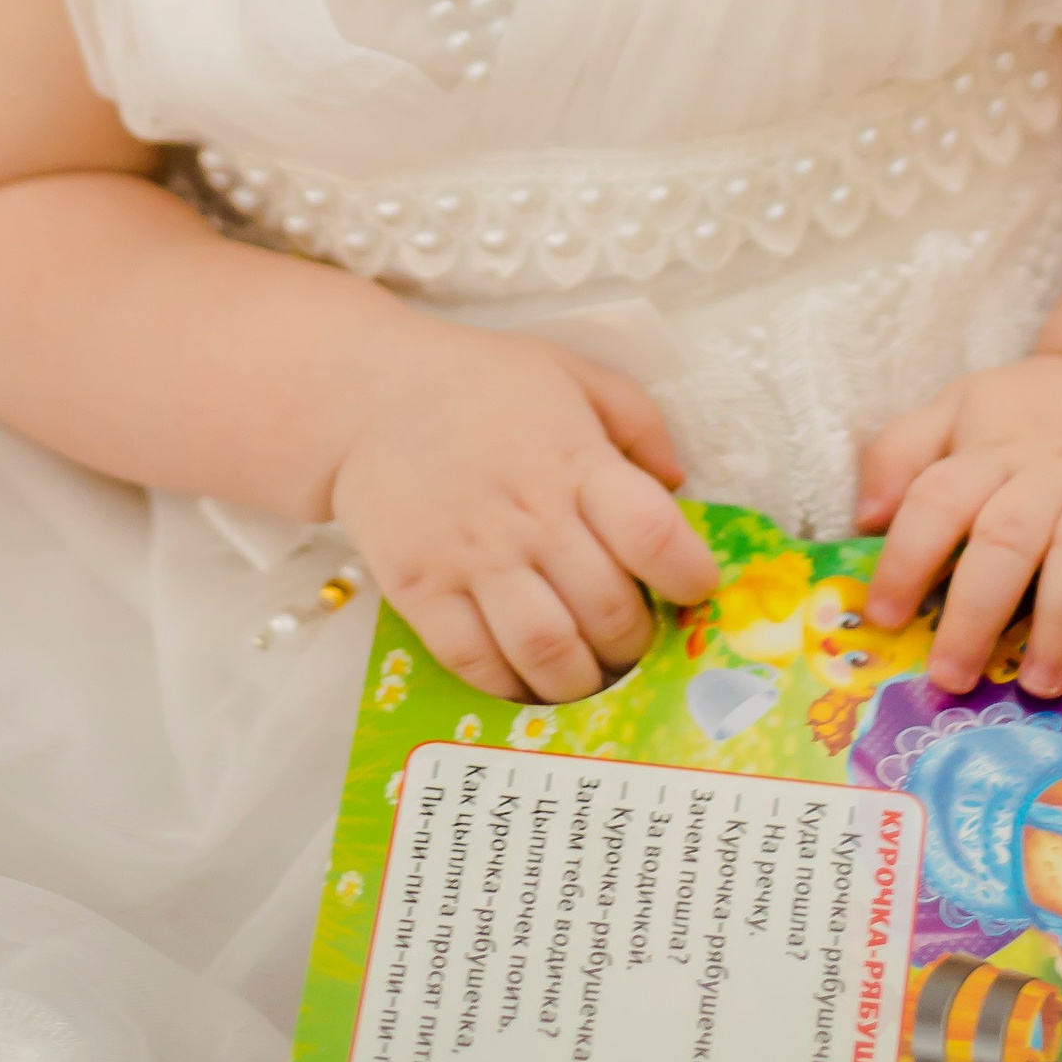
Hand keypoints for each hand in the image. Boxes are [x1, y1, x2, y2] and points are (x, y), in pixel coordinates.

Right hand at [326, 320, 716, 703]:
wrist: (367, 396)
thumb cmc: (480, 384)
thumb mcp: (571, 374)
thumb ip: (637, 421)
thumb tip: (678, 483)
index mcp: (575, 461)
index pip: (653, 534)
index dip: (690, 575)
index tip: (695, 588)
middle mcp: (530, 516)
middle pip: (607, 609)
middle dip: (637, 642)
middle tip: (635, 641)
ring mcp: (472, 558)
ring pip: (548, 650)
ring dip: (583, 680)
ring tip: (590, 673)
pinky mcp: (420, 589)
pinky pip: (474, 662)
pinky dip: (511, 688)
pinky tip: (528, 680)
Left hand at [854, 352, 1061, 698]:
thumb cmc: (1028, 417)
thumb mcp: (955, 409)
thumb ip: (900, 454)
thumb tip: (865, 519)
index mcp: (991, 448)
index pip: (939, 498)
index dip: (907, 558)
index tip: (885, 617)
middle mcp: (1054, 468)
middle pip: (1009, 536)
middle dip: (976, 611)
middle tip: (952, 676)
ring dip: (1061, 622)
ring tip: (1037, 682)